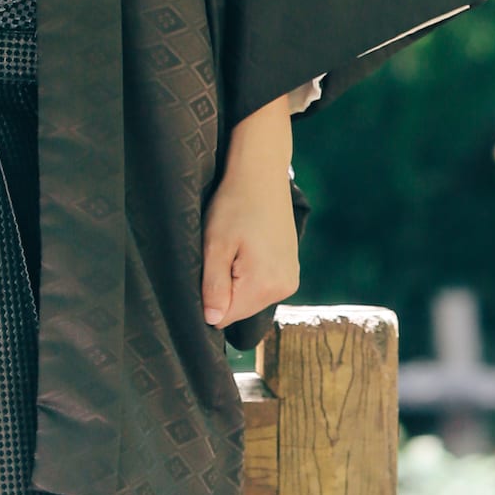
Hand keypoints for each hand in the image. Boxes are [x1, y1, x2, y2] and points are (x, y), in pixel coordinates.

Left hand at [201, 99, 300, 331]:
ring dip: (236, 281)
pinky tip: (245, 248)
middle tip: (218, 253)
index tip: (204, 270)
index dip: (208, 298)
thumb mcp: (215, 244)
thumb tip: (212, 321)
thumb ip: (214, 286)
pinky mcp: (291, 269)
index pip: (226, 317)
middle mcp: (285, 288)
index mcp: (266, 285)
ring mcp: (291, 278)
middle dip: (223, 289)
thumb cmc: (234, 204)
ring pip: (250, 297)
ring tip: (233, 247)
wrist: (261, 173)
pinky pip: (262, 285)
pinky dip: (248, 274)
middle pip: (240, 309)